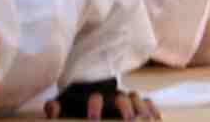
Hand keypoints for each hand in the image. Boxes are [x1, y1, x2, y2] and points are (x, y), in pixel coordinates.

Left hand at [45, 89, 159, 120]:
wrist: (91, 90)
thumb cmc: (76, 103)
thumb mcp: (65, 104)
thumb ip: (57, 107)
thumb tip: (52, 109)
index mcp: (95, 96)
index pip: (96, 98)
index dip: (95, 107)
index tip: (93, 119)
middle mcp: (112, 95)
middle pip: (122, 97)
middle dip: (125, 107)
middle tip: (127, 120)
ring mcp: (126, 98)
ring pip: (137, 99)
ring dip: (141, 108)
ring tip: (144, 119)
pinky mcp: (136, 104)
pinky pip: (148, 103)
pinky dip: (153, 110)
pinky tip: (157, 119)